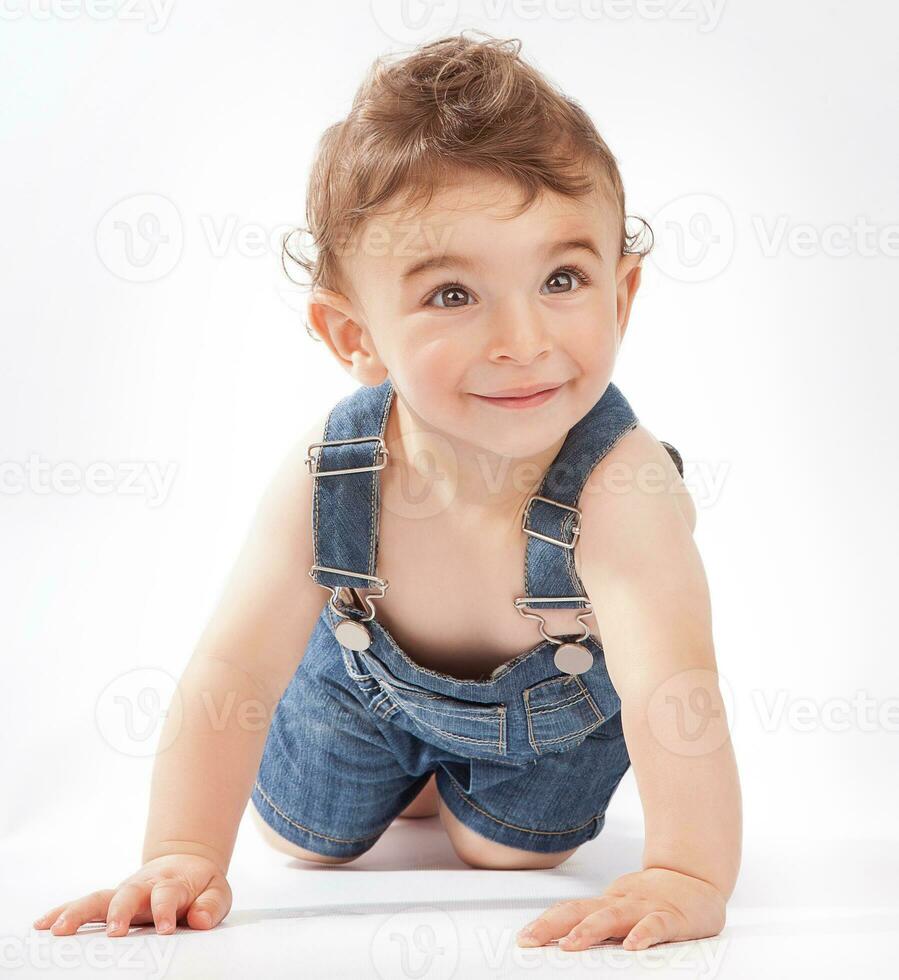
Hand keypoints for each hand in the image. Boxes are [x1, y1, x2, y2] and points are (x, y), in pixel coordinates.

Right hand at [32, 853, 231, 936]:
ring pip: (98, 898)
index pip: (168, 894)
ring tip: (58, 931)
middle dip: (120, 911)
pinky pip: (84, 905)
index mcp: (172, 883)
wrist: (186, 863)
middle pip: (129, 893)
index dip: (167, 910)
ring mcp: (124, 892)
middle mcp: (144, 886)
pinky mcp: (110, 901)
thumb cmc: (200, 885)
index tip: (166, 929)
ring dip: (79, 913)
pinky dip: (63, 911)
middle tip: (114, 932)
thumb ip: (212, 905)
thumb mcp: (217, 891)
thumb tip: (199, 919)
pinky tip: (43, 924)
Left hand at [516, 867, 725, 950]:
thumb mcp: (621, 910)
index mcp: (606, 904)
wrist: (695, 877)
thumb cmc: (655, 899)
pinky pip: (657, 926)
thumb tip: (562, 943)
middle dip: (553, 926)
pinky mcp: (672, 917)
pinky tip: (633, 946)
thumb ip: (597, 924)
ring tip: (571, 944)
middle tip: (531, 941)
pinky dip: (644, 934)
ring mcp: (644, 909)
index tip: (524, 938)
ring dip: (590, 930)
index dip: (545, 923)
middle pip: (581, 912)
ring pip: (614, 917)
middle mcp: (620, 903)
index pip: (570, 911)